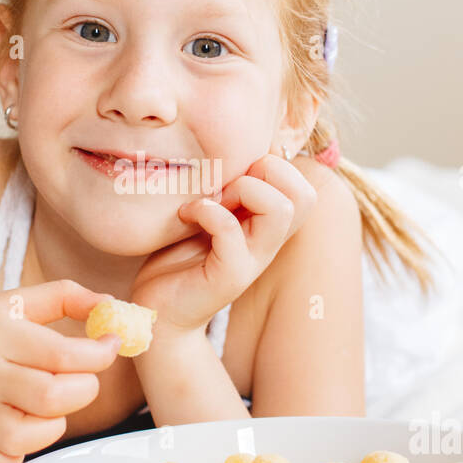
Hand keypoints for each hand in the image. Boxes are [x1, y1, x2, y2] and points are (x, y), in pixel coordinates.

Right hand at [0, 279, 121, 462]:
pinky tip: (23, 435)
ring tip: (51, 407)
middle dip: (84, 390)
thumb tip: (112, 306)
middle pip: (52, 396)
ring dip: (53, 425)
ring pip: (26, 436)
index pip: (63, 353)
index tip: (110, 346)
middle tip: (81, 378)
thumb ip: (63, 297)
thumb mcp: (9, 301)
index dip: (100, 353)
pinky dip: (15, 457)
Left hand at [130, 153, 316, 335]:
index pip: (304, 187)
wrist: (158, 311)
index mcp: (268, 228)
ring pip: (280, 210)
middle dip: (264, 173)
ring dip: (242, 190)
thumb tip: (233, 151)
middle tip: (224, 188)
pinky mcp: (228, 276)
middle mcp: (268, 245)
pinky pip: (230, 230)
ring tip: (210, 201)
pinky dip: (207, 210)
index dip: (272, 168)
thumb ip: (226, 190)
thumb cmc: (178, 258)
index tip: (233, 177)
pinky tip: (186, 214)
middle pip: (303, 195)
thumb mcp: (207, 214)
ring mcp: (251, 262)